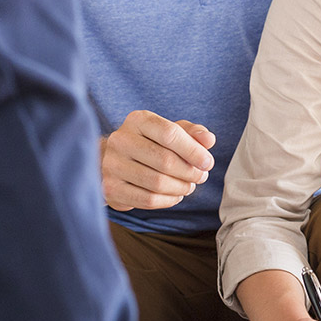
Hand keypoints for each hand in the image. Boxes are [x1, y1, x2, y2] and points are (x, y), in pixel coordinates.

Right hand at [100, 110, 216, 210]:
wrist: (116, 162)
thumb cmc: (151, 144)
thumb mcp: (172, 132)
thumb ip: (193, 133)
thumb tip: (209, 140)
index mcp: (137, 120)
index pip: (169, 134)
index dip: (193, 151)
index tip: (208, 163)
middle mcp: (120, 140)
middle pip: (165, 160)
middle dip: (190, 172)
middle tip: (200, 177)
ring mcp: (112, 164)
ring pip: (157, 183)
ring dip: (181, 188)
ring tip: (189, 186)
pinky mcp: (111, 188)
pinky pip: (148, 199)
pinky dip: (168, 200)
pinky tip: (175, 195)